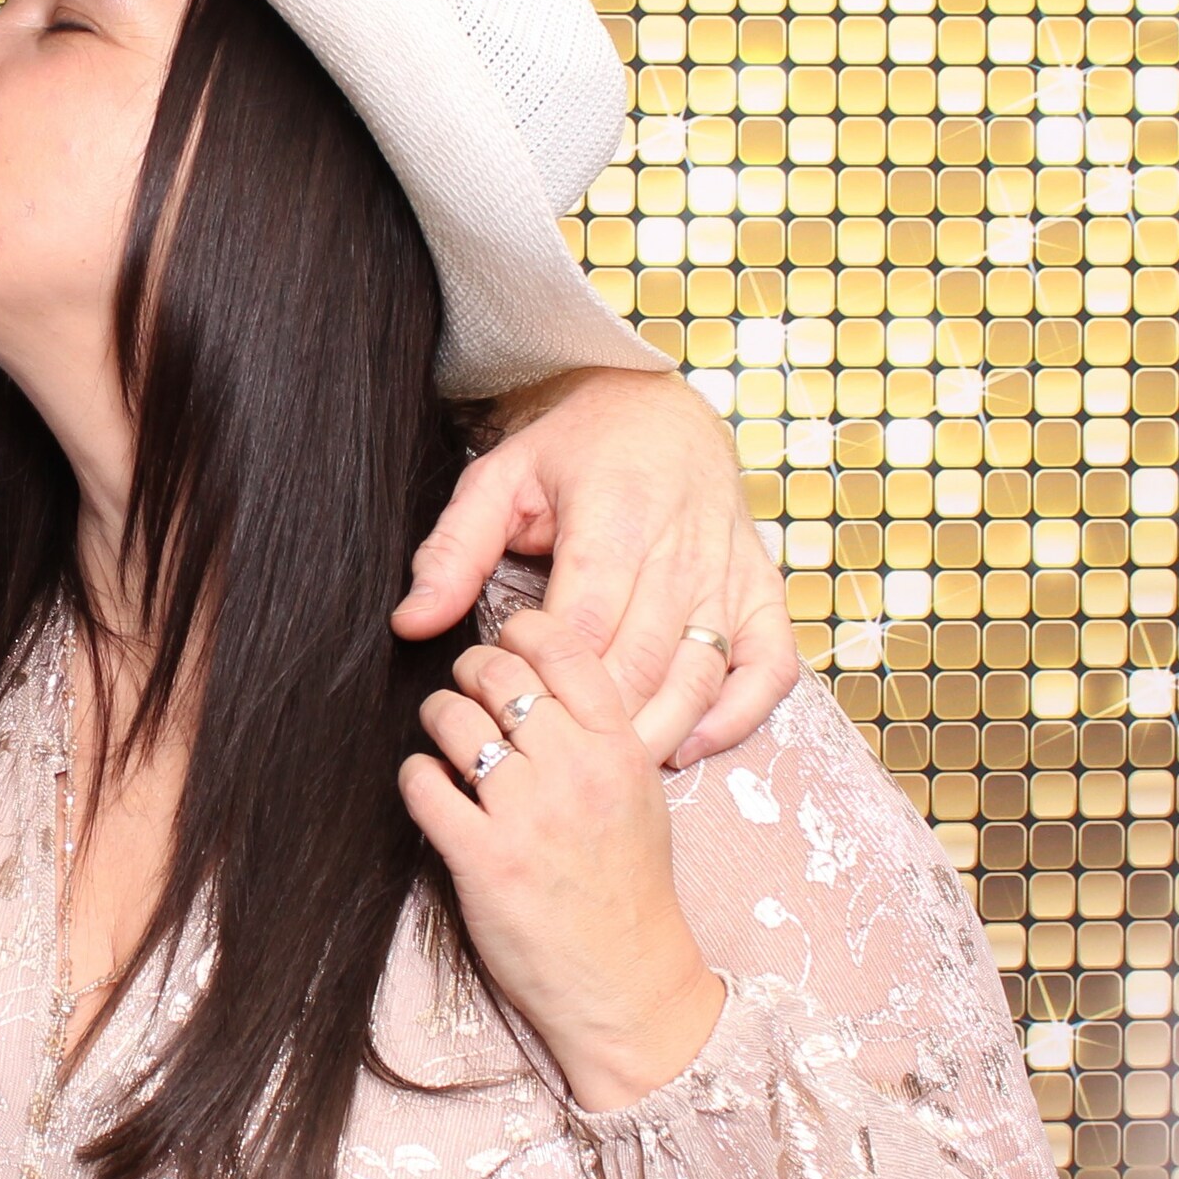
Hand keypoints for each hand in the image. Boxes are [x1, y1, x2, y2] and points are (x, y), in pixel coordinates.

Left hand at [390, 365, 795, 767]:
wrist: (661, 408)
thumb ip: (453, 551)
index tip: (507, 698)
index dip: (544, 674)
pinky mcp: (762, 591)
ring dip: (656, 732)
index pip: (583, 622)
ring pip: (699, 675)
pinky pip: (768, 668)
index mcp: (615, 516)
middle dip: (591, 721)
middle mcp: (682, 549)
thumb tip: (410, 623)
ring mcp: (729, 574)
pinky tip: (688, 746)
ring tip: (607, 770)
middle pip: (639, 662)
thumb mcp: (499, 479)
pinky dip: (736, 716)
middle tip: (549, 757)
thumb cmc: (575, 448)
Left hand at [396, 611, 730, 1112]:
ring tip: (443, 739)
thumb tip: (535, 684)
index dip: (519, 631)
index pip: (562, 649)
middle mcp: (576, 770)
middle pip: (497, 673)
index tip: (503, 643)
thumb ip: (598, 737)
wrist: (629, 985)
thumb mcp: (640, 797)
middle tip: (463, 691)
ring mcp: (528, 814)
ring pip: (453, 720)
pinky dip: (417, 777)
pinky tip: (430, 789)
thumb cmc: (630, 892)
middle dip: (468, 673)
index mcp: (622, 748)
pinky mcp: (482, 858)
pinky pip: (424, 784)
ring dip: (437, 720)